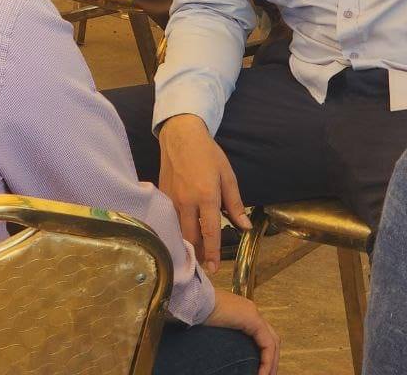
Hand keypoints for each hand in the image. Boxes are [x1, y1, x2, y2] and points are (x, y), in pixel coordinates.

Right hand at [158, 114, 249, 273]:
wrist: (181, 136)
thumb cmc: (208, 154)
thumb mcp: (227, 176)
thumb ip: (235, 204)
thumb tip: (244, 226)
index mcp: (206, 196)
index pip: (210, 232)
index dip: (212, 253)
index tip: (214, 268)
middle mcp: (186, 201)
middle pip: (190, 237)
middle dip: (198, 253)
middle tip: (206, 265)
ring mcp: (171, 199)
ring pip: (178, 230)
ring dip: (187, 243)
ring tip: (195, 254)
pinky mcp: (162, 196)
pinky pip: (170, 219)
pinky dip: (177, 229)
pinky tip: (183, 234)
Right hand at [204, 290, 279, 374]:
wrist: (197, 302)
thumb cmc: (199, 315)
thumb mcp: (217, 330)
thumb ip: (228, 338)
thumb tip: (230, 356)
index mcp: (244, 313)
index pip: (262, 335)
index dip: (264, 353)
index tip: (260, 370)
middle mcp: (252, 312)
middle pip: (271, 338)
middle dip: (271, 359)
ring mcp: (254, 314)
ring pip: (272, 341)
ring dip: (271, 362)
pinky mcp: (254, 319)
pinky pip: (267, 343)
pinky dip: (267, 360)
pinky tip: (262, 373)